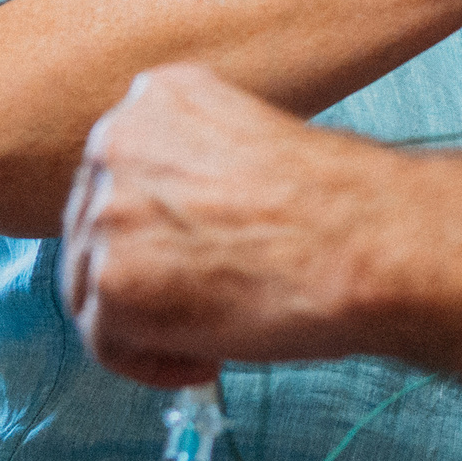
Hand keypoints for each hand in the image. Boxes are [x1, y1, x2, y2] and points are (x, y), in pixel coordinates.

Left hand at [59, 63, 370, 386]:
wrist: (372, 244)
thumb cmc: (342, 205)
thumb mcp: (254, 143)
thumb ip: (193, 170)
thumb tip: (170, 229)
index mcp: (156, 96)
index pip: (116, 174)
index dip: (152, 228)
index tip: (187, 256)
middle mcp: (118, 141)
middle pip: (92, 230)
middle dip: (141, 276)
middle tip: (199, 303)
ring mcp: (110, 211)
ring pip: (89, 288)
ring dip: (144, 323)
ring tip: (213, 332)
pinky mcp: (115, 282)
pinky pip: (106, 344)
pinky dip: (152, 363)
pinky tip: (208, 355)